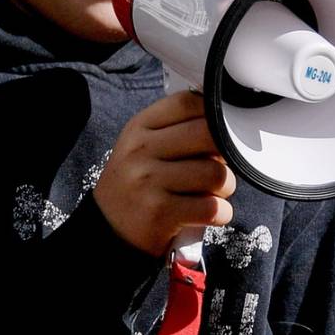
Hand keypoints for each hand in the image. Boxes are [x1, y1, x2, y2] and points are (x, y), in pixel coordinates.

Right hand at [94, 91, 235, 256]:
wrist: (108, 231)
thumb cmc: (137, 185)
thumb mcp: (143, 148)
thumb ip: (176, 131)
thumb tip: (225, 125)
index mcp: (139, 128)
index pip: (187, 103)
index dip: (213, 115)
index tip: (218, 132)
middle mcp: (141, 151)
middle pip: (207, 134)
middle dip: (226, 153)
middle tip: (219, 167)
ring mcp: (148, 182)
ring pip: (216, 174)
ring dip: (226, 187)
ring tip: (214, 194)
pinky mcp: (160, 213)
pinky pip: (212, 208)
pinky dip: (222, 213)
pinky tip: (211, 214)